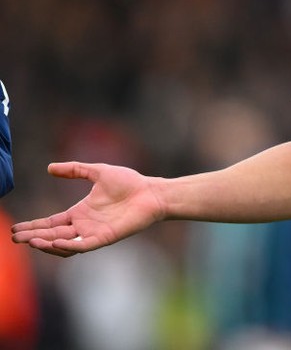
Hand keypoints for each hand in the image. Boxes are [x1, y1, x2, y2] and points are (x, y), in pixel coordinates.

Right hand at [11, 162, 165, 256]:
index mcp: (80, 212)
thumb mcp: (97, 172)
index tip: (16, 228)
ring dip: (47, 244)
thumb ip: (75, 170)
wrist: (151, 192)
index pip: (51, 223)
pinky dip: (68, 246)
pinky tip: (54, 242)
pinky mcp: (105, 237)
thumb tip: (50, 167)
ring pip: (64, 244)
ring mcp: (94, 233)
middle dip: (33, 237)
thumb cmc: (129, 182)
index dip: (34, 226)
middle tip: (15, 238)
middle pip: (53, 235)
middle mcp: (84, 225)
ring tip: (31, 241)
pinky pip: (83, 245)